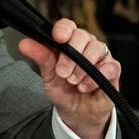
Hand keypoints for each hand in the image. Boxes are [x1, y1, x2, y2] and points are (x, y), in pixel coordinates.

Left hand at [17, 18, 121, 138]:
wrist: (76, 113)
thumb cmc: (64, 90)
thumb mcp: (48, 75)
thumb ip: (40, 57)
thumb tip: (25, 44)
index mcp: (69, 43)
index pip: (68, 26)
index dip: (63, 29)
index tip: (58, 38)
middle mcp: (86, 46)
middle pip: (83, 35)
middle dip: (70, 55)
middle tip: (62, 72)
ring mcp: (101, 57)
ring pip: (97, 48)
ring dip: (82, 68)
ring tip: (73, 82)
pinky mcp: (113, 70)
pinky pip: (109, 66)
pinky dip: (95, 78)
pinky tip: (85, 87)